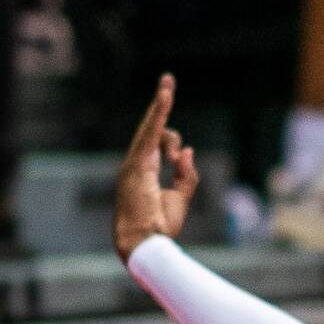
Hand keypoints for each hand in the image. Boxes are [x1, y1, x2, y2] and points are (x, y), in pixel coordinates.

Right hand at [114, 76, 197, 264]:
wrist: (145, 243)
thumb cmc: (159, 227)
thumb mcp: (180, 198)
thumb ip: (186, 174)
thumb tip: (188, 149)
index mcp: (144, 171)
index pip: (155, 141)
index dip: (164, 126)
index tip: (172, 113)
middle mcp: (136, 163)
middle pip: (154, 130)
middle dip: (161, 105)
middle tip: (168, 80)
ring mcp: (135, 162)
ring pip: (153, 128)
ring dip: (164, 111)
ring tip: (176, 148)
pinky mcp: (138, 163)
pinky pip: (151, 132)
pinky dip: (158, 112)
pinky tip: (166, 95)